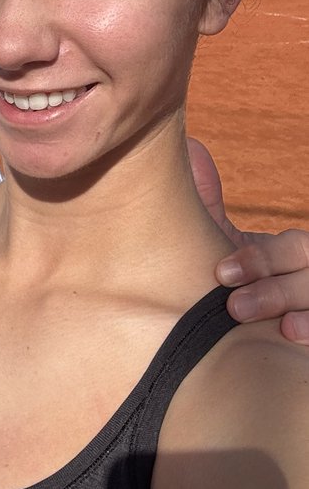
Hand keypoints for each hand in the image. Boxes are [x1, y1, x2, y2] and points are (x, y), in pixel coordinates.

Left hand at [188, 137, 308, 343]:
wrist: (243, 335)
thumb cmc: (235, 285)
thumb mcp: (225, 246)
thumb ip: (208, 206)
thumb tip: (192, 151)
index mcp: (293, 253)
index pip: (293, 247)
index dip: (262, 259)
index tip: (221, 273)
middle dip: (274, 289)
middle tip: (233, 307)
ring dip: (297, 312)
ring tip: (267, 327)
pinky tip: (292, 337)